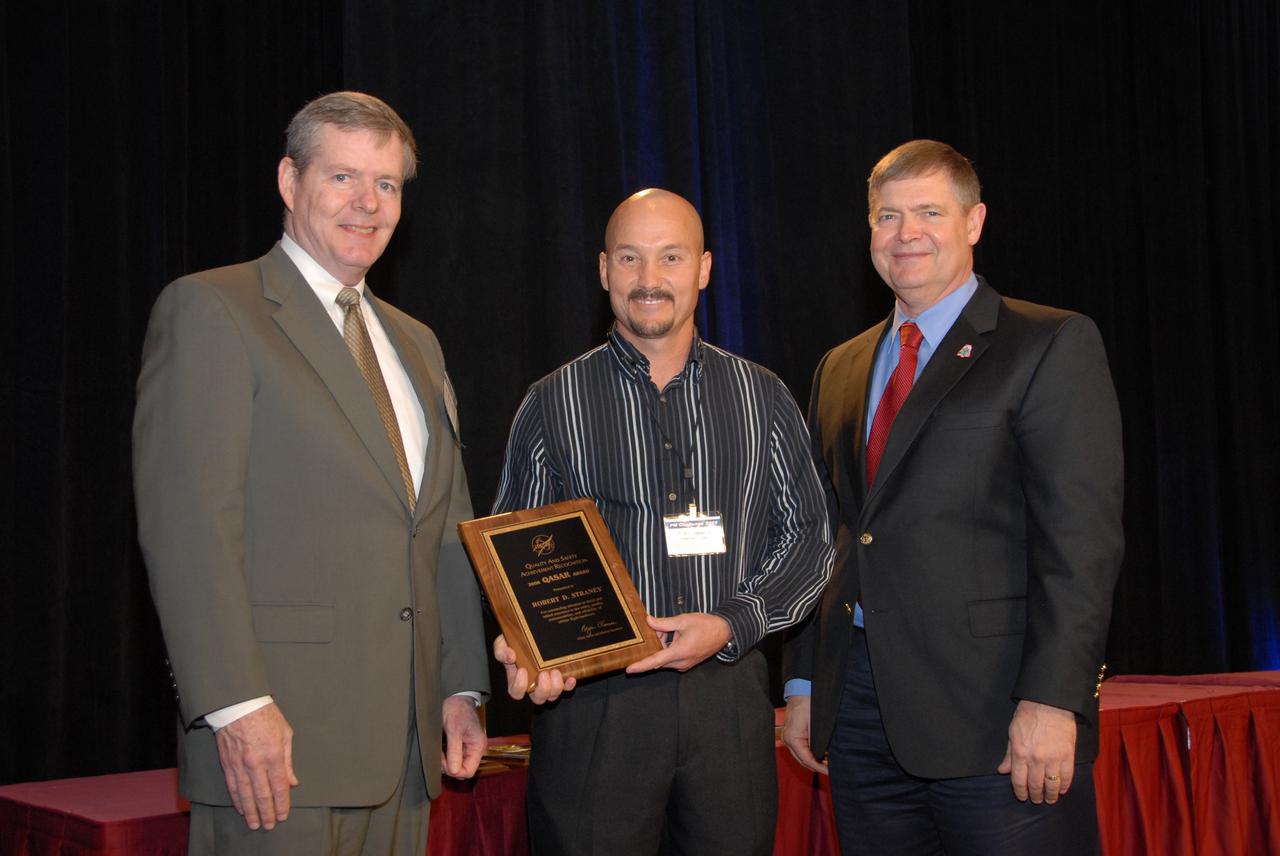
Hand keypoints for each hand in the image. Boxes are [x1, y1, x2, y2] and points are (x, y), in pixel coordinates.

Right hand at [213, 702, 297, 829]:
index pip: (279, 787)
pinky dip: (237, 800)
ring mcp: (239, 765)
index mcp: (273, 755)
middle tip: (269, 826)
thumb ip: (288, 761)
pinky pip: (232, 787)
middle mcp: (256, 763)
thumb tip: (292, 782)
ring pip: (245, 795)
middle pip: (262, 795)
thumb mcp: (285, 734)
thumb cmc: (266, 715)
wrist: (238, 705)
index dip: (281, 804)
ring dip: (251, 812)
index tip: (283, 815)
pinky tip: (241, 808)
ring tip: (254, 823)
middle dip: (266, 813)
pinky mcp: (227, 763)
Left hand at [441, 695, 485, 778]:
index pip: (468, 771)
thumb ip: (454, 751)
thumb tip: (454, 771)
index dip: (454, 770)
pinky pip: (456, 758)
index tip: (443, 761)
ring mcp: (469, 747)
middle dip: (450, 767)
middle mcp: (476, 749)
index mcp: (478, 746)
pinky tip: (442, 750)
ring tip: (440, 752)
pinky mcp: (463, 745)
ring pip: (458, 765)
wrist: (456, 697)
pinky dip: (447, 757)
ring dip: (447, 762)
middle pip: (463, 770)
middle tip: (440, 757)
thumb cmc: (457, 709)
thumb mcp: (454, 730)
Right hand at [492, 633, 575, 703]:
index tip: (522, 670)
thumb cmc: (514, 643)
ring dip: (555, 686)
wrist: (528, 634)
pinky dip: (569, 685)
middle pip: (538, 699)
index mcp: (517, 680)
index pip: (516, 692)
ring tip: (555, 671)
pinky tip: (571, 677)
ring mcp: (547, 683)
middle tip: (544, 674)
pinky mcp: (559, 678)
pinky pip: (566, 688)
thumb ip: (501, 650)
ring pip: (552, 695)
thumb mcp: (502, 644)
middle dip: (543, 689)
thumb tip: (510, 657)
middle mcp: (533, 685)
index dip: (520, 686)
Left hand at [625, 613, 730, 673]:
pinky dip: (669, 649)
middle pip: (659, 658)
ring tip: (669, 630)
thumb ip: (664, 623)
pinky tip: (674, 636)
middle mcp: (682, 662)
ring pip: (665, 658)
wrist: (725, 631)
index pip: (655, 661)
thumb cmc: (706, 625)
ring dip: (663, 646)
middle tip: (659, 629)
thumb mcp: (683, 620)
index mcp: (680, 652)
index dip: (641, 666)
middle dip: (655, 644)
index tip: (629, 669)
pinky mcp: (688, 663)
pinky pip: (672, 659)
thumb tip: (648, 621)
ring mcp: (685, 664)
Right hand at [781, 695, 828, 774]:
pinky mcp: (791, 734)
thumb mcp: (816, 725)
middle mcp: (787, 740)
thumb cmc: (808, 703)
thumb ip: (817, 742)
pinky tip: (820, 754)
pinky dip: (810, 753)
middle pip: (802, 760)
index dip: (819, 767)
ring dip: (814, 760)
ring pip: (801, 756)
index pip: (806, 759)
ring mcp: (788, 737)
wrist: (801, 690)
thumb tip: (823, 757)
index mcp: (792, 738)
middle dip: (817, 766)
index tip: (829, 771)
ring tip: (827, 763)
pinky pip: (800, 749)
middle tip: (830, 769)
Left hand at [997, 699, 1077, 803]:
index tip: (1023, 797)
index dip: (1020, 792)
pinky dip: (1064, 785)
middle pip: (1035, 785)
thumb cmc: (1028, 715)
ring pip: (1052, 784)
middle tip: (1037, 800)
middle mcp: (1036, 759)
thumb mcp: (1013, 733)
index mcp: (1020, 753)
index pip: (1019, 781)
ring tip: (1049, 799)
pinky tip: (1062, 789)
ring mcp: (1053, 758)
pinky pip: (1067, 776)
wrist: (1049, 702)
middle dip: (1035, 796)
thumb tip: (1002, 770)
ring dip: (1050, 795)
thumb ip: (1009, 754)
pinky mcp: (1068, 755)